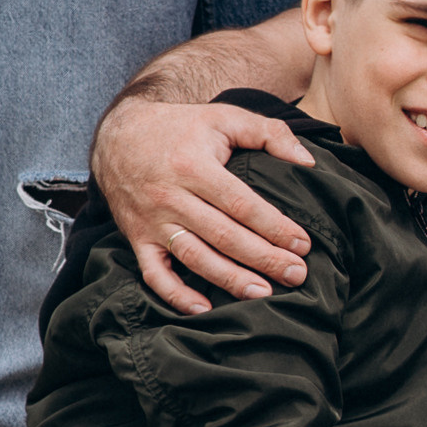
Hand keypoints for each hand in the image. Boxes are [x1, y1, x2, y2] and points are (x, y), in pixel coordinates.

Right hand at [91, 101, 314, 317]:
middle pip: (223, 236)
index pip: (241, 204)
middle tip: (296, 274)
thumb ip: (270, 133)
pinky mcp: (137, 239)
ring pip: (194, 257)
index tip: (303, 244)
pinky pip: (154, 274)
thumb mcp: (225, 117)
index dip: (274, 226)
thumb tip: (308, 162)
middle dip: (263, 258)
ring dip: (229, 280)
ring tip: (263, 294)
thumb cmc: (181, 128)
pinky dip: (176, 296)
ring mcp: (152, 221)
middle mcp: (171, 197)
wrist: (117, 137)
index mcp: (194, 166)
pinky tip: (204, 309)